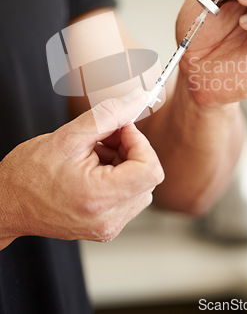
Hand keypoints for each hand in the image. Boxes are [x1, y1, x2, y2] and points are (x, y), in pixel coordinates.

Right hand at [0, 92, 163, 247]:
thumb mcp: (68, 136)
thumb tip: (137, 100)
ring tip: (93, 153)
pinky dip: (117, 176)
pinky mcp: (105, 227)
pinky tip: (93, 168)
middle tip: (103, 137)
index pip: (151, 170)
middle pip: (147, 177)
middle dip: (130, 149)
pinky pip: (128, 196)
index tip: (122, 129)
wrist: (7, 204)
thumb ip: (108, 116)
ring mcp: (108, 227)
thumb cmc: (28, 174)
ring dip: (124, 162)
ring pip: (140, 186)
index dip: (140, 142)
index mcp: (99, 199)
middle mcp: (108, 220)